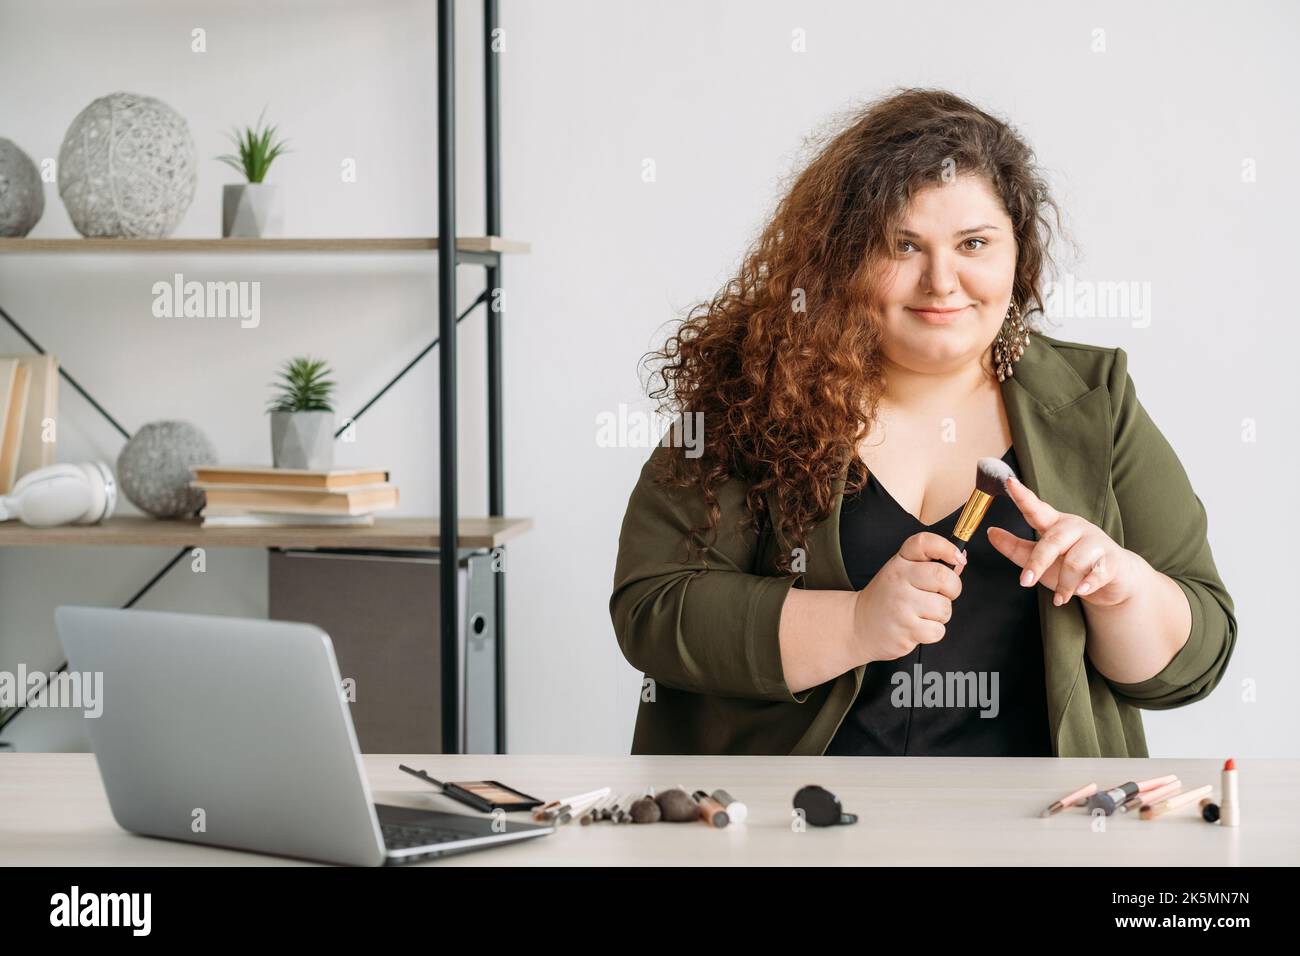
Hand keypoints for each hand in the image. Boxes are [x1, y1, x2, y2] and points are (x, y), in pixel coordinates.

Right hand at [853, 531, 966, 662]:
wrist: (859, 626)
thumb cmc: (888, 598)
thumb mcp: (903, 574)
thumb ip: (932, 565)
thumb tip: (961, 559)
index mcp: (899, 562)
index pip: (924, 543)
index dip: (946, 546)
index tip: (957, 556)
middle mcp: (898, 579)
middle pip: (943, 577)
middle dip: (953, 589)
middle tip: (941, 594)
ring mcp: (901, 605)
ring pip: (944, 608)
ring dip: (940, 615)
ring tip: (922, 613)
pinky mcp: (905, 629)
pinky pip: (938, 630)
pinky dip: (932, 632)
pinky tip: (917, 628)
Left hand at [986, 476, 1136, 607]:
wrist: (1112, 580)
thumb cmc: (1071, 566)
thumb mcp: (1040, 558)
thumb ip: (1015, 547)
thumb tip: (991, 532)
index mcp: (1055, 524)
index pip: (1036, 508)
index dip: (1022, 496)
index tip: (1009, 482)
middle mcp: (1076, 527)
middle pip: (1052, 541)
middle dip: (1037, 563)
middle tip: (1025, 582)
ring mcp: (1096, 542)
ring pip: (1074, 561)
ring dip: (1064, 584)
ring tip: (1060, 597)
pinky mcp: (1112, 560)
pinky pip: (1098, 571)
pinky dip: (1087, 584)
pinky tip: (1081, 591)